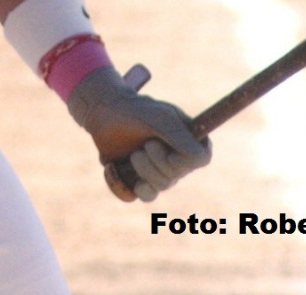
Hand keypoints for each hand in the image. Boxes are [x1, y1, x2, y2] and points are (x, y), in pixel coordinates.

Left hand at [67, 67, 210, 200]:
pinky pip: (141, 196)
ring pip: (159, 187)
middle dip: (155, 161)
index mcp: (190, 138)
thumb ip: (182, 138)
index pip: (200, 160)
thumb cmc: (134, 111)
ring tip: (133, 153)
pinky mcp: (142, 181)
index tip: (164, 148)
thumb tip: (200, 159)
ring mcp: (161, 171)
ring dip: (142, 170)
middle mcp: (179, 158)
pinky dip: (125, 185)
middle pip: (176, 176)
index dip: (183, 160)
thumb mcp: (160, 119)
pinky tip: (115, 168)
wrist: (105, 114)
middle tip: (145, 143)